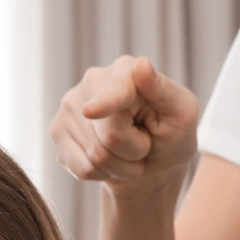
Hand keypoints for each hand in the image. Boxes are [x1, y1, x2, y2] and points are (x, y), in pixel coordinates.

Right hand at [49, 55, 198, 191]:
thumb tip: (141, 65)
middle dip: (134, 151)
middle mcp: (93, 81)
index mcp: (126, 70)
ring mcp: (70, 104)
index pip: (115, 93)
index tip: (91, 111)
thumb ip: (163, 90)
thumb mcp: (182, 114)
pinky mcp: (57, 129)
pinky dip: (102, 173)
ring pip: (96, 156)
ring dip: (120, 165)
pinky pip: (82, 168)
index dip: (105, 104)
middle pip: (111, 137)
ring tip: (128, 151)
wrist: (152, 163)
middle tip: (144, 142)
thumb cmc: (172, 134)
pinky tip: (109, 160)